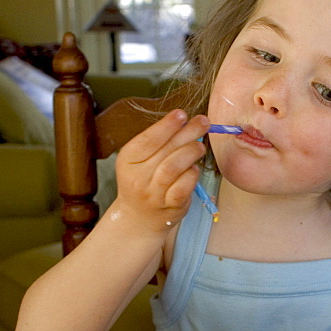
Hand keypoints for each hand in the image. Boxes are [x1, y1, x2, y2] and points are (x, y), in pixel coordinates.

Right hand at [114, 110, 210, 236]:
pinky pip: (184, 186)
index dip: (167, 125)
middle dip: (187, 134)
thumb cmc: (144, 181)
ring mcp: (153, 194)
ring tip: (200, 146)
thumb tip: (187, 122)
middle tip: (203, 122)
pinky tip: (194, 168)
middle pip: (165, 150)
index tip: (182, 113)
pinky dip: (192, 174)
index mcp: (127, 159)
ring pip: (174, 167)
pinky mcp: (169, 206)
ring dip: (191, 153)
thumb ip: (160, 142)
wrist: (139, 217)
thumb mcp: (141, 160)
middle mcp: (137, 177)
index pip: (148, 139)